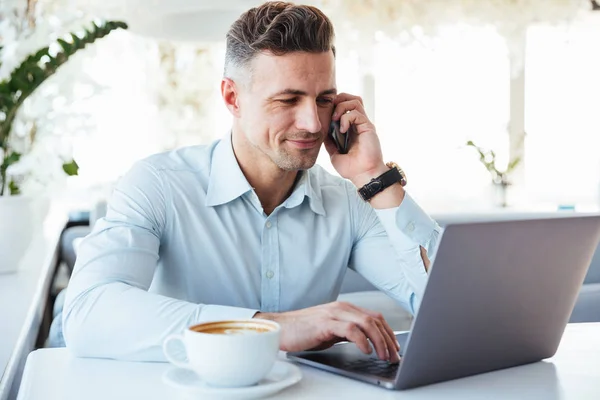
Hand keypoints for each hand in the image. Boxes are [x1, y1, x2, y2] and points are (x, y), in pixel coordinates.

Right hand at [254, 301, 400, 362]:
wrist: (279, 328)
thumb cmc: (302, 331)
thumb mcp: (331, 332)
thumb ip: (348, 332)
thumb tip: (367, 343)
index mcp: (344, 309)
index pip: (374, 317)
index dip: (388, 332)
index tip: (395, 347)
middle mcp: (341, 308)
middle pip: (374, 320)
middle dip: (388, 339)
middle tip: (394, 356)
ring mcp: (333, 314)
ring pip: (366, 323)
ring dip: (379, 341)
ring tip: (384, 355)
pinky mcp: (325, 323)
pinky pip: (350, 329)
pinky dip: (362, 340)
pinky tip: (366, 350)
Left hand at [324, 93, 386, 183]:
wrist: (363, 175)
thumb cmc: (351, 168)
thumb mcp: (334, 153)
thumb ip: (329, 141)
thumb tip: (322, 132)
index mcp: (350, 129)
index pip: (344, 107)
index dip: (334, 106)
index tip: (324, 115)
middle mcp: (358, 124)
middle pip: (351, 99)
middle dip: (339, 100)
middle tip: (330, 111)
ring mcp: (364, 124)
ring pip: (355, 101)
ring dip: (341, 107)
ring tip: (335, 119)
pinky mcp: (368, 127)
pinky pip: (356, 113)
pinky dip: (346, 118)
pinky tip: (342, 130)